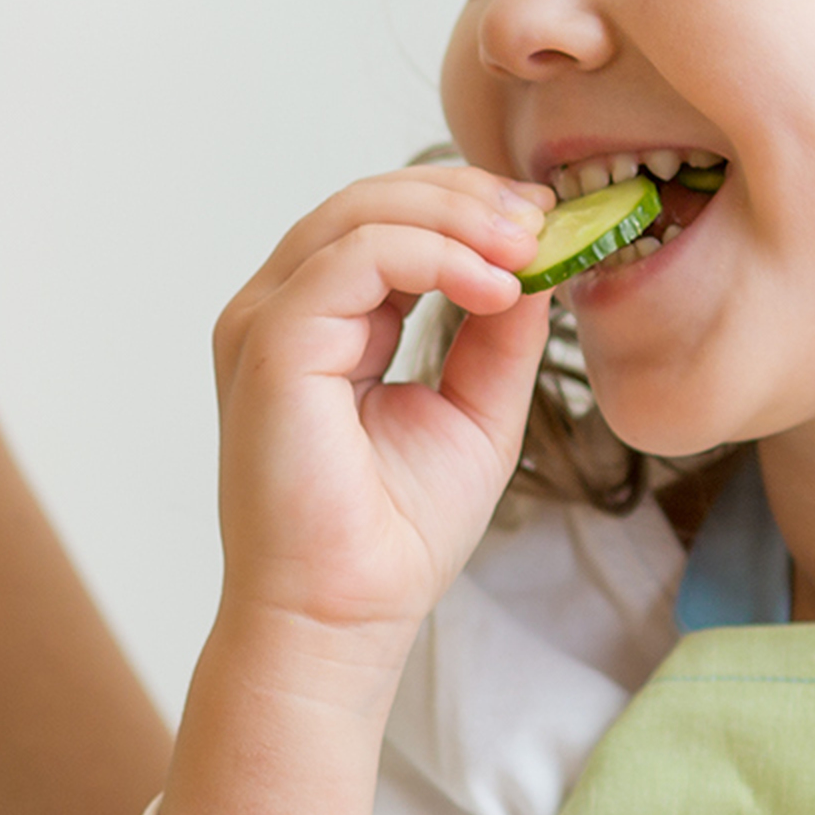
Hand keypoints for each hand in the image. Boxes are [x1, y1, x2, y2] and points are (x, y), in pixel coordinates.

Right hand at [205, 165, 551, 654]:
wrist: (344, 617)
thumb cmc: (395, 534)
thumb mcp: (476, 412)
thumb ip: (500, 336)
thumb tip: (538, 263)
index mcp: (321, 322)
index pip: (387, 223)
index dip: (467, 208)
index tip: (546, 223)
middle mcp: (282, 311)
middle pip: (370, 201)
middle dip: (467, 197)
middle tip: (545, 219)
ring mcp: (268, 322)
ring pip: (360, 214)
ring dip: (457, 217)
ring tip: (529, 246)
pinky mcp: (273, 345)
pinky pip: (354, 259)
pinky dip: (434, 256)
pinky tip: (495, 287)